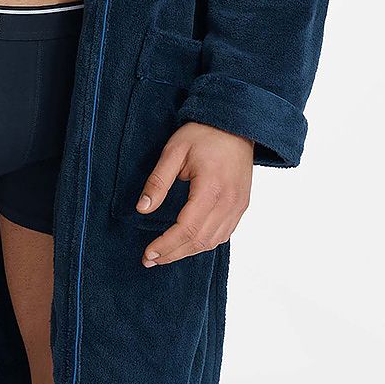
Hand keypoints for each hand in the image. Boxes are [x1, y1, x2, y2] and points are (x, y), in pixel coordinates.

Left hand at [136, 121, 252, 266]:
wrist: (236, 124)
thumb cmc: (204, 134)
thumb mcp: (174, 151)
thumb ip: (158, 181)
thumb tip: (142, 208)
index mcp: (211, 189)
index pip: (187, 229)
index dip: (166, 245)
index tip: (148, 253)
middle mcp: (229, 202)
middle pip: (199, 241)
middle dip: (173, 253)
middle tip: (150, 258)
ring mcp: (238, 206)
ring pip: (213, 242)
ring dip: (188, 252)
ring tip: (165, 254)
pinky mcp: (241, 205)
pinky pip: (224, 234)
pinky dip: (204, 243)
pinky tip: (188, 243)